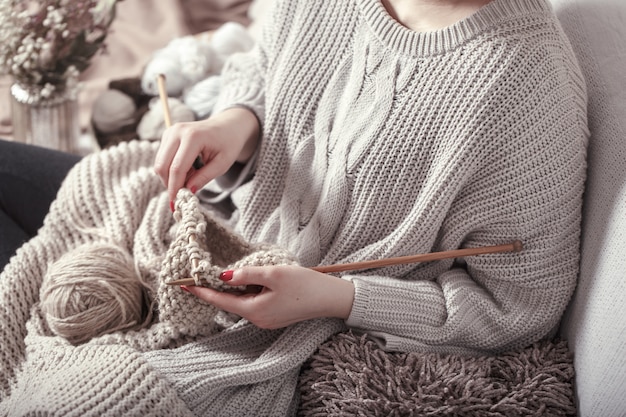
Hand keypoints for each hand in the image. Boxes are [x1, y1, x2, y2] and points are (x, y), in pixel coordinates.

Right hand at [153, 107, 259, 201]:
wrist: (228, 125)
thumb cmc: (228, 144)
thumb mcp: (222, 164)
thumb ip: (204, 178)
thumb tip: (187, 191)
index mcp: (193, 137)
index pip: (177, 168)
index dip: (175, 188)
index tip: (176, 203)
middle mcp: (177, 131)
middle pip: (162, 165)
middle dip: (169, 184)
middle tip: (183, 194)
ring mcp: (170, 132)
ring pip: (159, 163)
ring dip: (171, 177)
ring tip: (192, 177)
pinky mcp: (167, 135)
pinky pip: (162, 159)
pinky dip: (171, 170)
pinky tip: (188, 169)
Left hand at [182, 265, 354, 328]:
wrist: (330, 299)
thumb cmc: (305, 285)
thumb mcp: (273, 274)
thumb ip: (247, 275)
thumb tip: (224, 276)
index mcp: (254, 311)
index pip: (219, 301)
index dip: (200, 292)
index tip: (183, 285)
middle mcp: (257, 319)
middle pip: (229, 303)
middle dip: (214, 289)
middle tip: (199, 274)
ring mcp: (266, 319)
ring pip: (241, 302)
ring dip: (232, 290)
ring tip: (222, 274)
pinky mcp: (274, 315)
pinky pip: (253, 303)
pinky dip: (246, 292)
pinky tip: (248, 281)